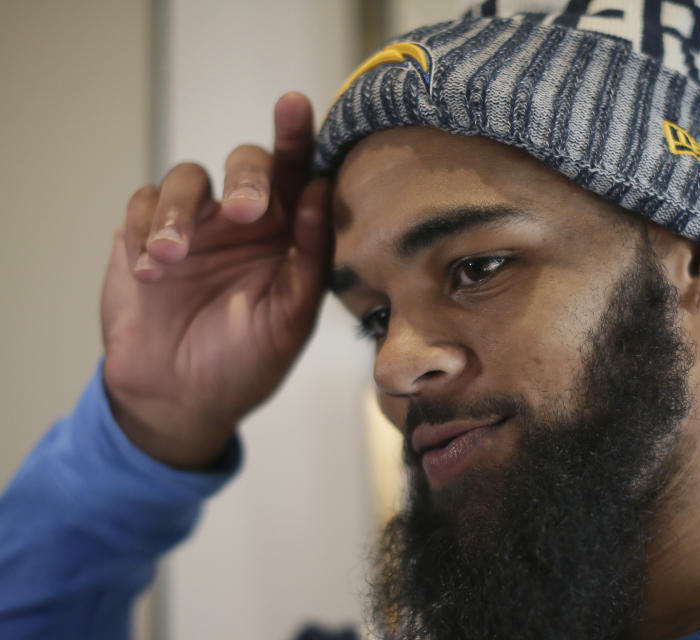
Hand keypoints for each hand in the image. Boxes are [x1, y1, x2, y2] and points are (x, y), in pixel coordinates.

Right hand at [101, 92, 329, 468]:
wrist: (179, 399)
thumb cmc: (246, 362)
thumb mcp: (289, 321)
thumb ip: (309, 259)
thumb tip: (319, 191)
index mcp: (287, 236)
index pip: (298, 175)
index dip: (298, 137)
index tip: (296, 106)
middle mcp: (244, 221)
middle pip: (247, 163)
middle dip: (247, 176)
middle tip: (244, 212)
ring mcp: (193, 225)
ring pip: (186, 178)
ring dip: (179, 212)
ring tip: (169, 259)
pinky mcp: (144, 234)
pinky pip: (141, 205)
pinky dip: (143, 230)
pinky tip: (149, 273)